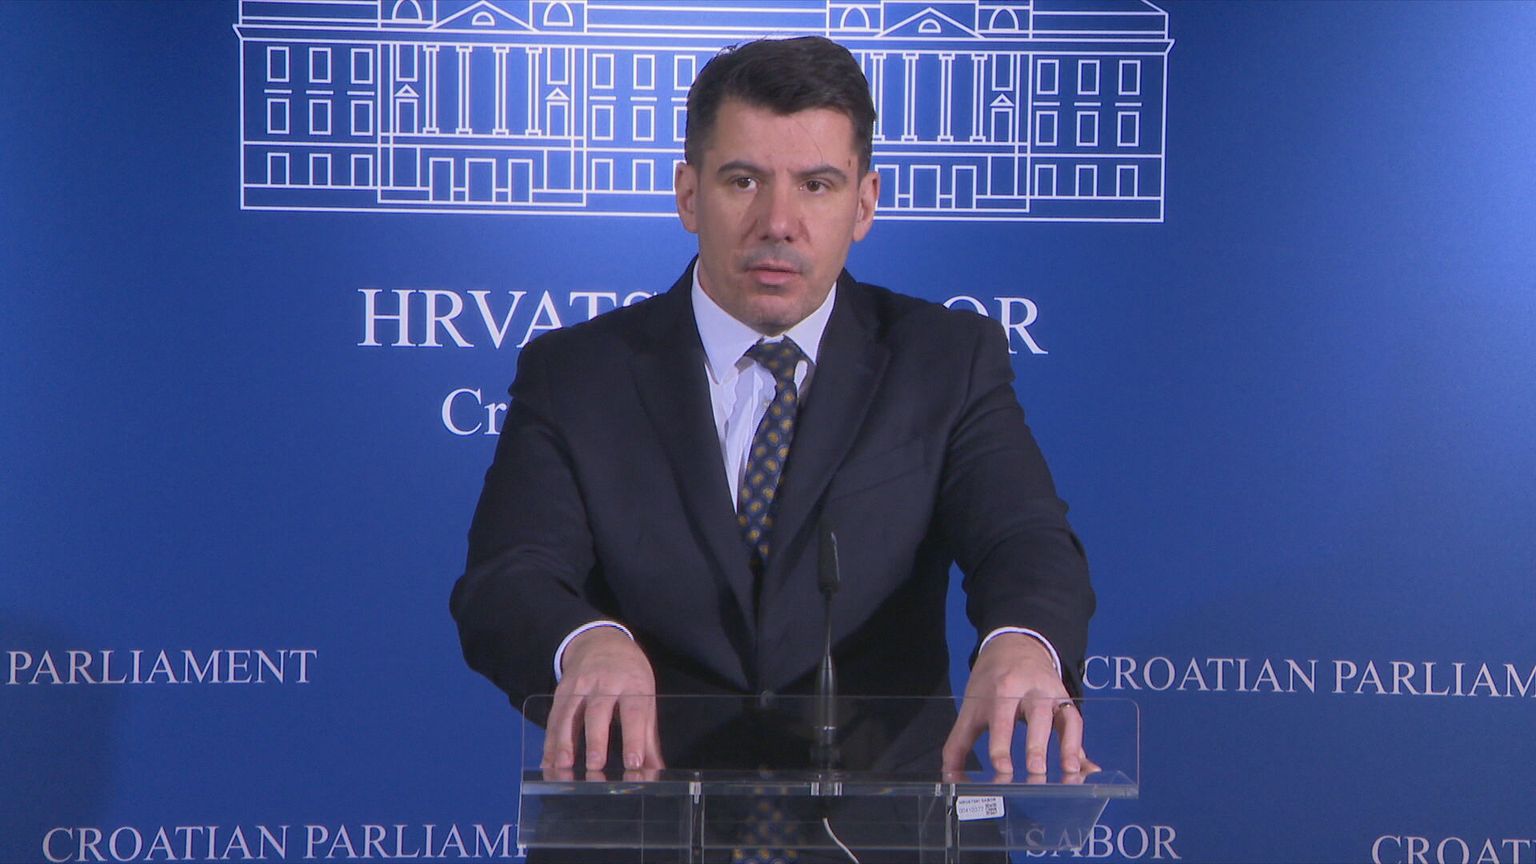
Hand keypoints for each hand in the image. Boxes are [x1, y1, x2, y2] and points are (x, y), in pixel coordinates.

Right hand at [542, 627, 664, 775]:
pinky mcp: (562, 690)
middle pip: (599, 711)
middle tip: (595, 766)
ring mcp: (580, 685)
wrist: (600, 641)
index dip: (634, 738)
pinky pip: (554, 717)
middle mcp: (605, 683)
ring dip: (564, 741)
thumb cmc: (629, 674)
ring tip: (564, 766)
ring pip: (570, 714)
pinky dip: (549, 741)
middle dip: (596, 740)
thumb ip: (648, 736)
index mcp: (632, 684)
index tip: (633, 763)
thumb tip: (656, 770)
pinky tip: (549, 763)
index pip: (634, 712)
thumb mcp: (645, 695)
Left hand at [940, 633, 1094, 776]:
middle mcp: (1028, 690)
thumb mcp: (970, 707)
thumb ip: (958, 745)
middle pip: (1035, 716)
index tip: (1002, 770)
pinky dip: (1080, 745)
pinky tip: (1085, 768)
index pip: (1001, 720)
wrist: (1015, 645)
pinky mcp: (1065, 699)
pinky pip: (1076, 721)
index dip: (1001, 746)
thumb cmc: (989, 683)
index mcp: (1000, 691)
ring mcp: (1050, 694)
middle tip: (1035, 773)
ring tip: (1068, 774)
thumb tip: (952, 779)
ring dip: (1067, 746)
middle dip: (1036, 745)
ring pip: (1062, 718)